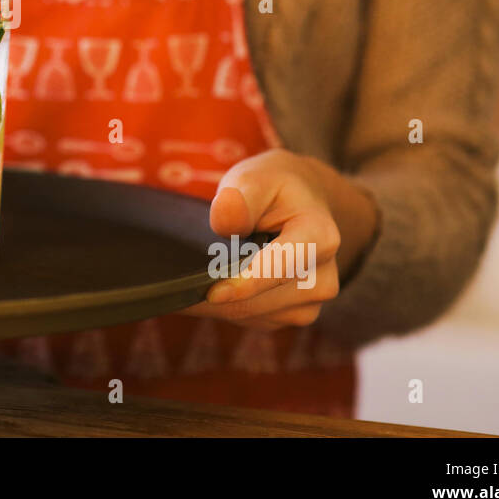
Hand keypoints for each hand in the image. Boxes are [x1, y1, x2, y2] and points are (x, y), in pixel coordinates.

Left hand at [185, 148, 378, 329]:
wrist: (300, 202)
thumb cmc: (273, 188)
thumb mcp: (256, 178)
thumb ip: (241, 196)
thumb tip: (226, 216)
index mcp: (320, 237)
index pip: (280, 268)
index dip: (244, 284)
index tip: (211, 292)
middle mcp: (323, 276)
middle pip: (260, 300)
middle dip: (216, 296)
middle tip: (174, 286)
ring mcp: (312, 301)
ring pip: (252, 315)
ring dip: (217, 304)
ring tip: (191, 281)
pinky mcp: (295, 314)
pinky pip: (252, 320)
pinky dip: (227, 308)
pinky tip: (215, 287)